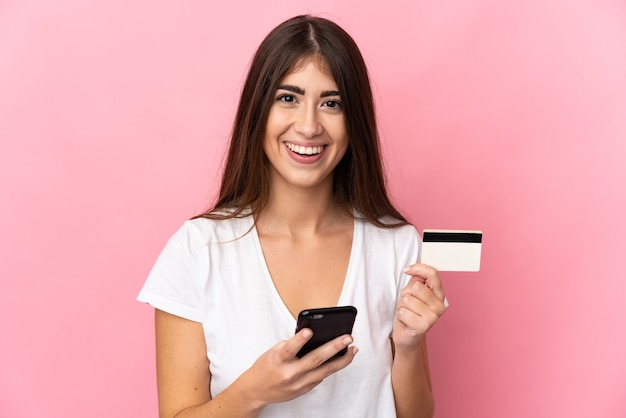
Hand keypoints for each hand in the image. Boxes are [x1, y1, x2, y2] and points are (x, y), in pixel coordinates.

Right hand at [237, 328, 357, 408]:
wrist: (256, 391)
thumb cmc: (265, 367)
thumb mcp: (272, 352)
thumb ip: (291, 345)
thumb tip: (313, 338)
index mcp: (279, 361)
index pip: (289, 349)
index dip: (299, 340)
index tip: (309, 331)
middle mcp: (289, 374)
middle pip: (315, 360)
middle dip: (333, 347)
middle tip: (347, 338)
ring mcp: (298, 384)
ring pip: (324, 371)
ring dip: (341, 360)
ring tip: (353, 349)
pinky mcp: (304, 390)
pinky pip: (320, 377)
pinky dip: (331, 367)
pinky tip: (340, 359)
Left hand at [392, 263, 445, 350]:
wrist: (408, 335)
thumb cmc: (410, 312)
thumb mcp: (412, 292)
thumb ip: (416, 280)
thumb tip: (412, 269)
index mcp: (439, 294)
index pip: (433, 274)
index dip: (418, 268)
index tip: (407, 270)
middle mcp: (440, 305)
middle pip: (417, 287)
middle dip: (406, 294)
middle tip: (408, 304)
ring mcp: (433, 317)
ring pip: (408, 299)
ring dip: (402, 306)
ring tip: (408, 312)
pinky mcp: (424, 326)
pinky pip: (403, 312)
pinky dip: (401, 315)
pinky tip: (406, 321)